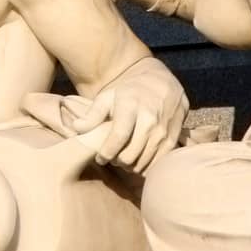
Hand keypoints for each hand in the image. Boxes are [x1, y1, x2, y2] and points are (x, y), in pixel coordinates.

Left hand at [71, 63, 187, 173]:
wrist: (162, 83)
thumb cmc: (129, 92)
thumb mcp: (108, 97)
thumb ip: (92, 114)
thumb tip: (76, 129)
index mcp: (130, 106)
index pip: (117, 138)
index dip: (105, 153)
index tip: (100, 158)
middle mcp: (149, 119)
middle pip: (129, 155)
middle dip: (117, 162)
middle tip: (112, 158)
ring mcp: (164, 130)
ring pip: (143, 162)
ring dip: (131, 166)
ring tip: (124, 158)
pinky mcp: (174, 139)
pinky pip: (158, 163)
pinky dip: (146, 167)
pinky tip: (139, 160)